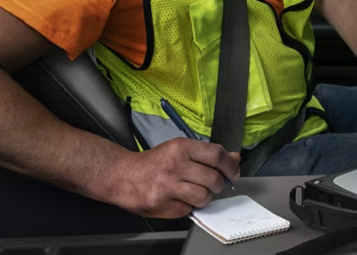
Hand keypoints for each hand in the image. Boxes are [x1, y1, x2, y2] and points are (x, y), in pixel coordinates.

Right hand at [108, 138, 239, 217]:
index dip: (231, 166)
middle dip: (218, 185)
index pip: (217, 155)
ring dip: (205, 197)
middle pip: (213, 179)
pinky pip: (188, 209)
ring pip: (203, 197)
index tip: (234, 173)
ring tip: (197, 192)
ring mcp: (168, 186)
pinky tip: (180, 199)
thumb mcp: (180, 149)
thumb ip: (207, 154)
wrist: (122, 176)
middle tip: (213, 185)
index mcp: (181, 148)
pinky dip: (188, 206)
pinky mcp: (161, 204)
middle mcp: (175, 165)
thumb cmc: (154, 163)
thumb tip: (234, 158)